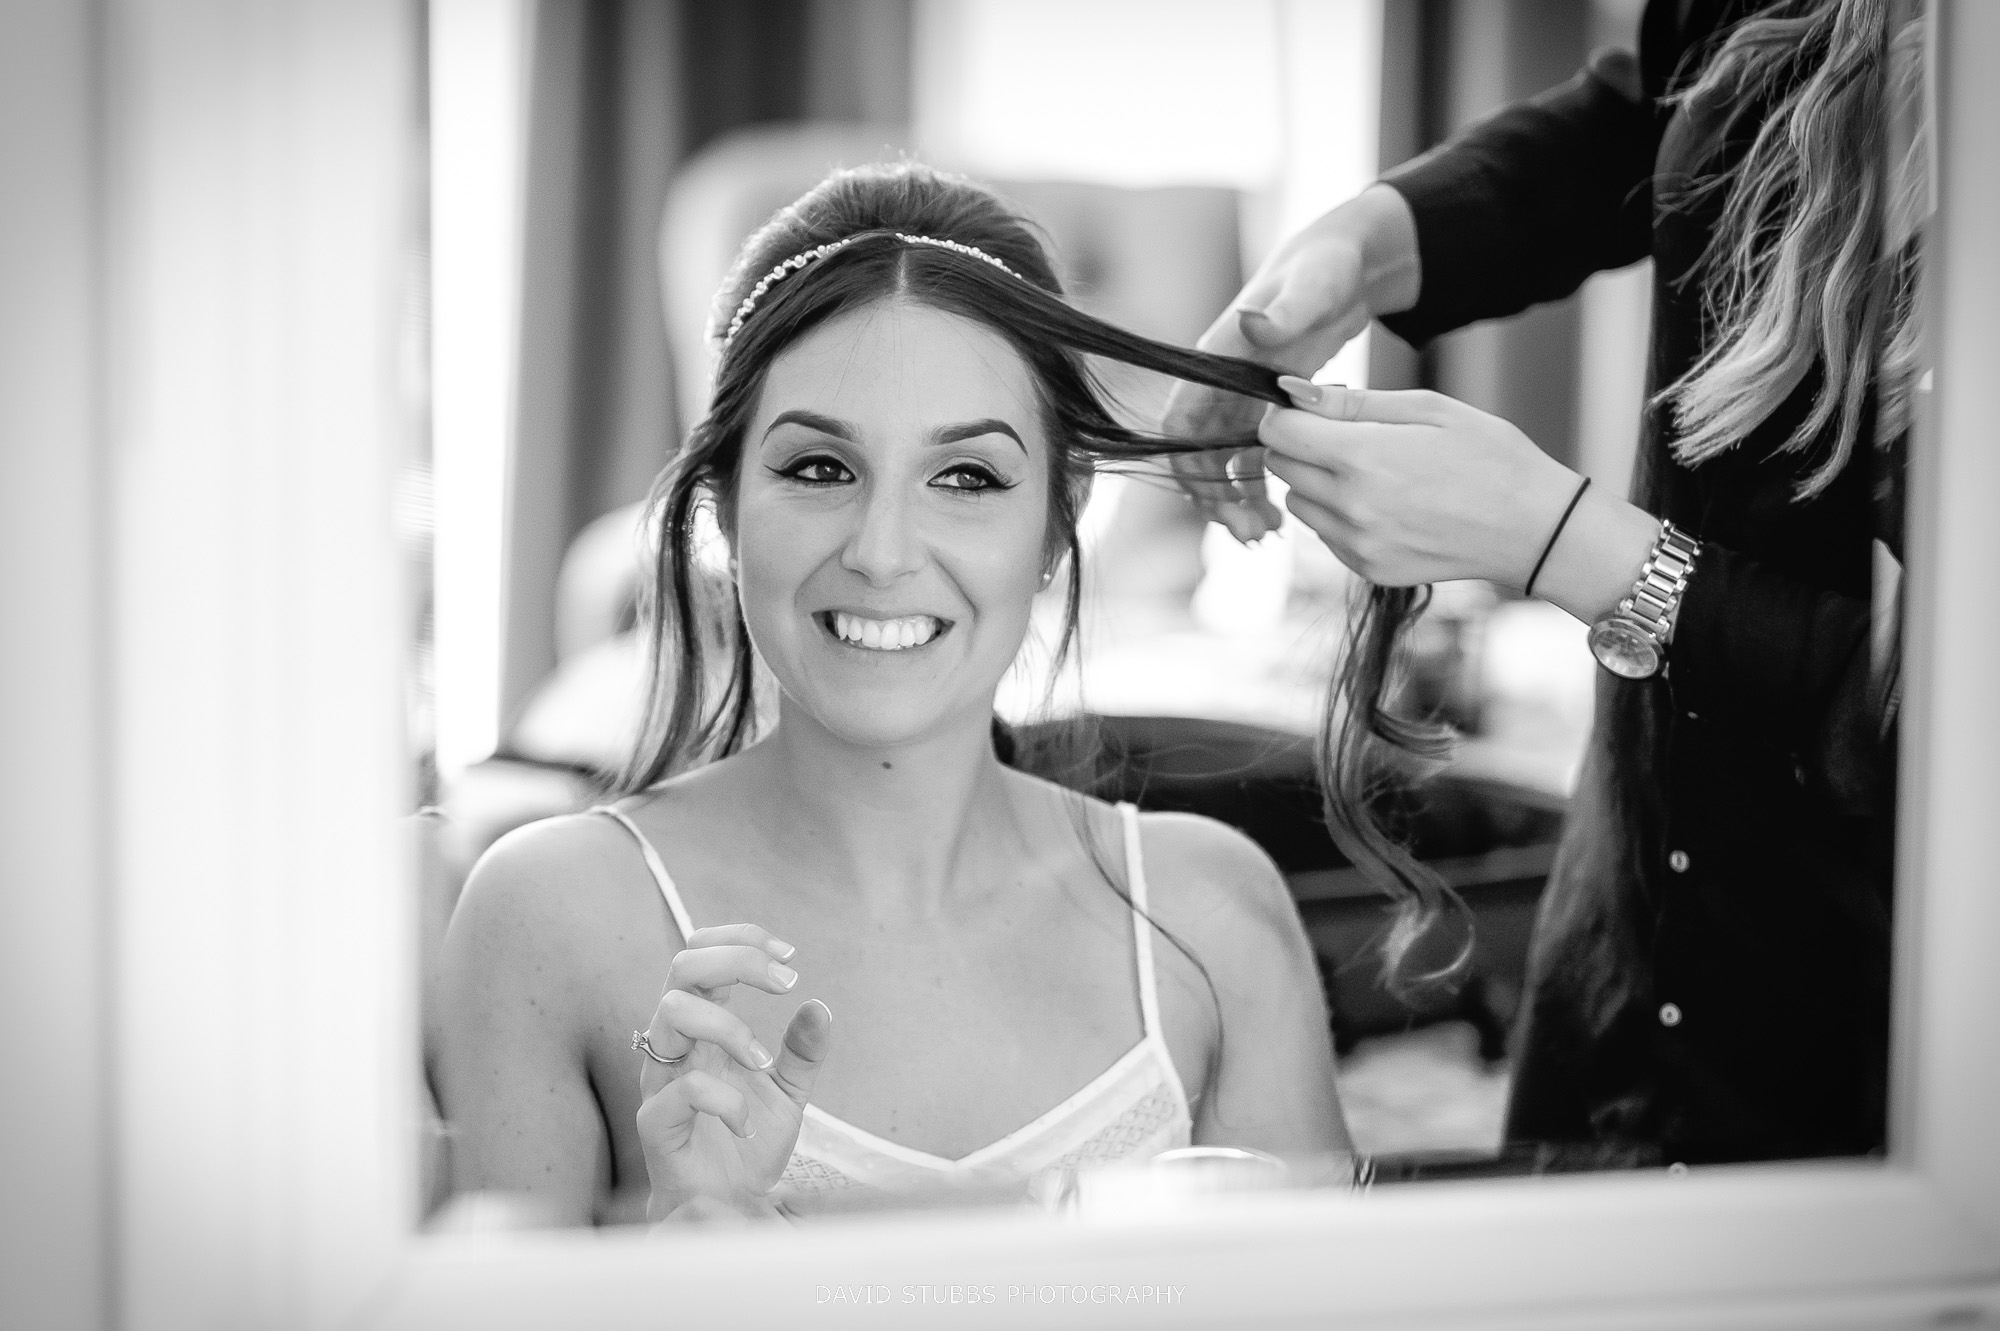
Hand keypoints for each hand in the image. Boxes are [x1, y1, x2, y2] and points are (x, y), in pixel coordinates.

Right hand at [635, 923, 831, 1222]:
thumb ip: (802, 1050)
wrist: (729, 1205)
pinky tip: (747, 1121)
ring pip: (673, 1012)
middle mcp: (676, 1044)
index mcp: (703, 1026)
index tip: (789, 955)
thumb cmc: (747, 1142)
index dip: (742, 939)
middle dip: (738, 960)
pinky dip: (725, 1099)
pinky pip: (680, 1089)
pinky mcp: (656, 1123)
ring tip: (763, 1060)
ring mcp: (660, 1080)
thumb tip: (819, 1006)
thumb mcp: (789, 1091)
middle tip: (786, 982)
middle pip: (683, 966)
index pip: (701, 952)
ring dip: (729, 1025)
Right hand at [1162, 184, 1420, 542]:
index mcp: (1216, 358)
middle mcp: (1221, 382)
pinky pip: (1253, 460)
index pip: (1181, 423)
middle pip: (1200, 455)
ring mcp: (1243, 398)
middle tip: (1251, 537)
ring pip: (1226, 465)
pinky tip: (1284, 514)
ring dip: (1238, 502)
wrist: (1351, 260)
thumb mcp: (1311, 286)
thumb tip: (1251, 322)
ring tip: (1267, 535)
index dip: (1189, 468)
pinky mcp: (1269, 408)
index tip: (1214, 505)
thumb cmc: (1327, 265)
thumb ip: (1284, 311)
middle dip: (1218, 500)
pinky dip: (1263, 489)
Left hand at [1260, 379, 1659, 620]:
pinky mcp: (1367, 569)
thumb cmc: (1490, 456)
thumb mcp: (1428, 409)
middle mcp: (1350, 506)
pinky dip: (1340, 517)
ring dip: (1317, 483)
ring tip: (1372, 472)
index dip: (1286, 413)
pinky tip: (1386, 504)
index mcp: (1362, 457)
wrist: (1534, 529)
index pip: (1278, 432)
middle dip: (1301, 445)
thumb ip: (1353, 402)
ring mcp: (1357, 544)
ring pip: (1298, 504)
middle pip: (1281, 467)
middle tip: (1347, 437)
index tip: (1311, 409)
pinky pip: (1325, 535)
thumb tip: (1291, 390)